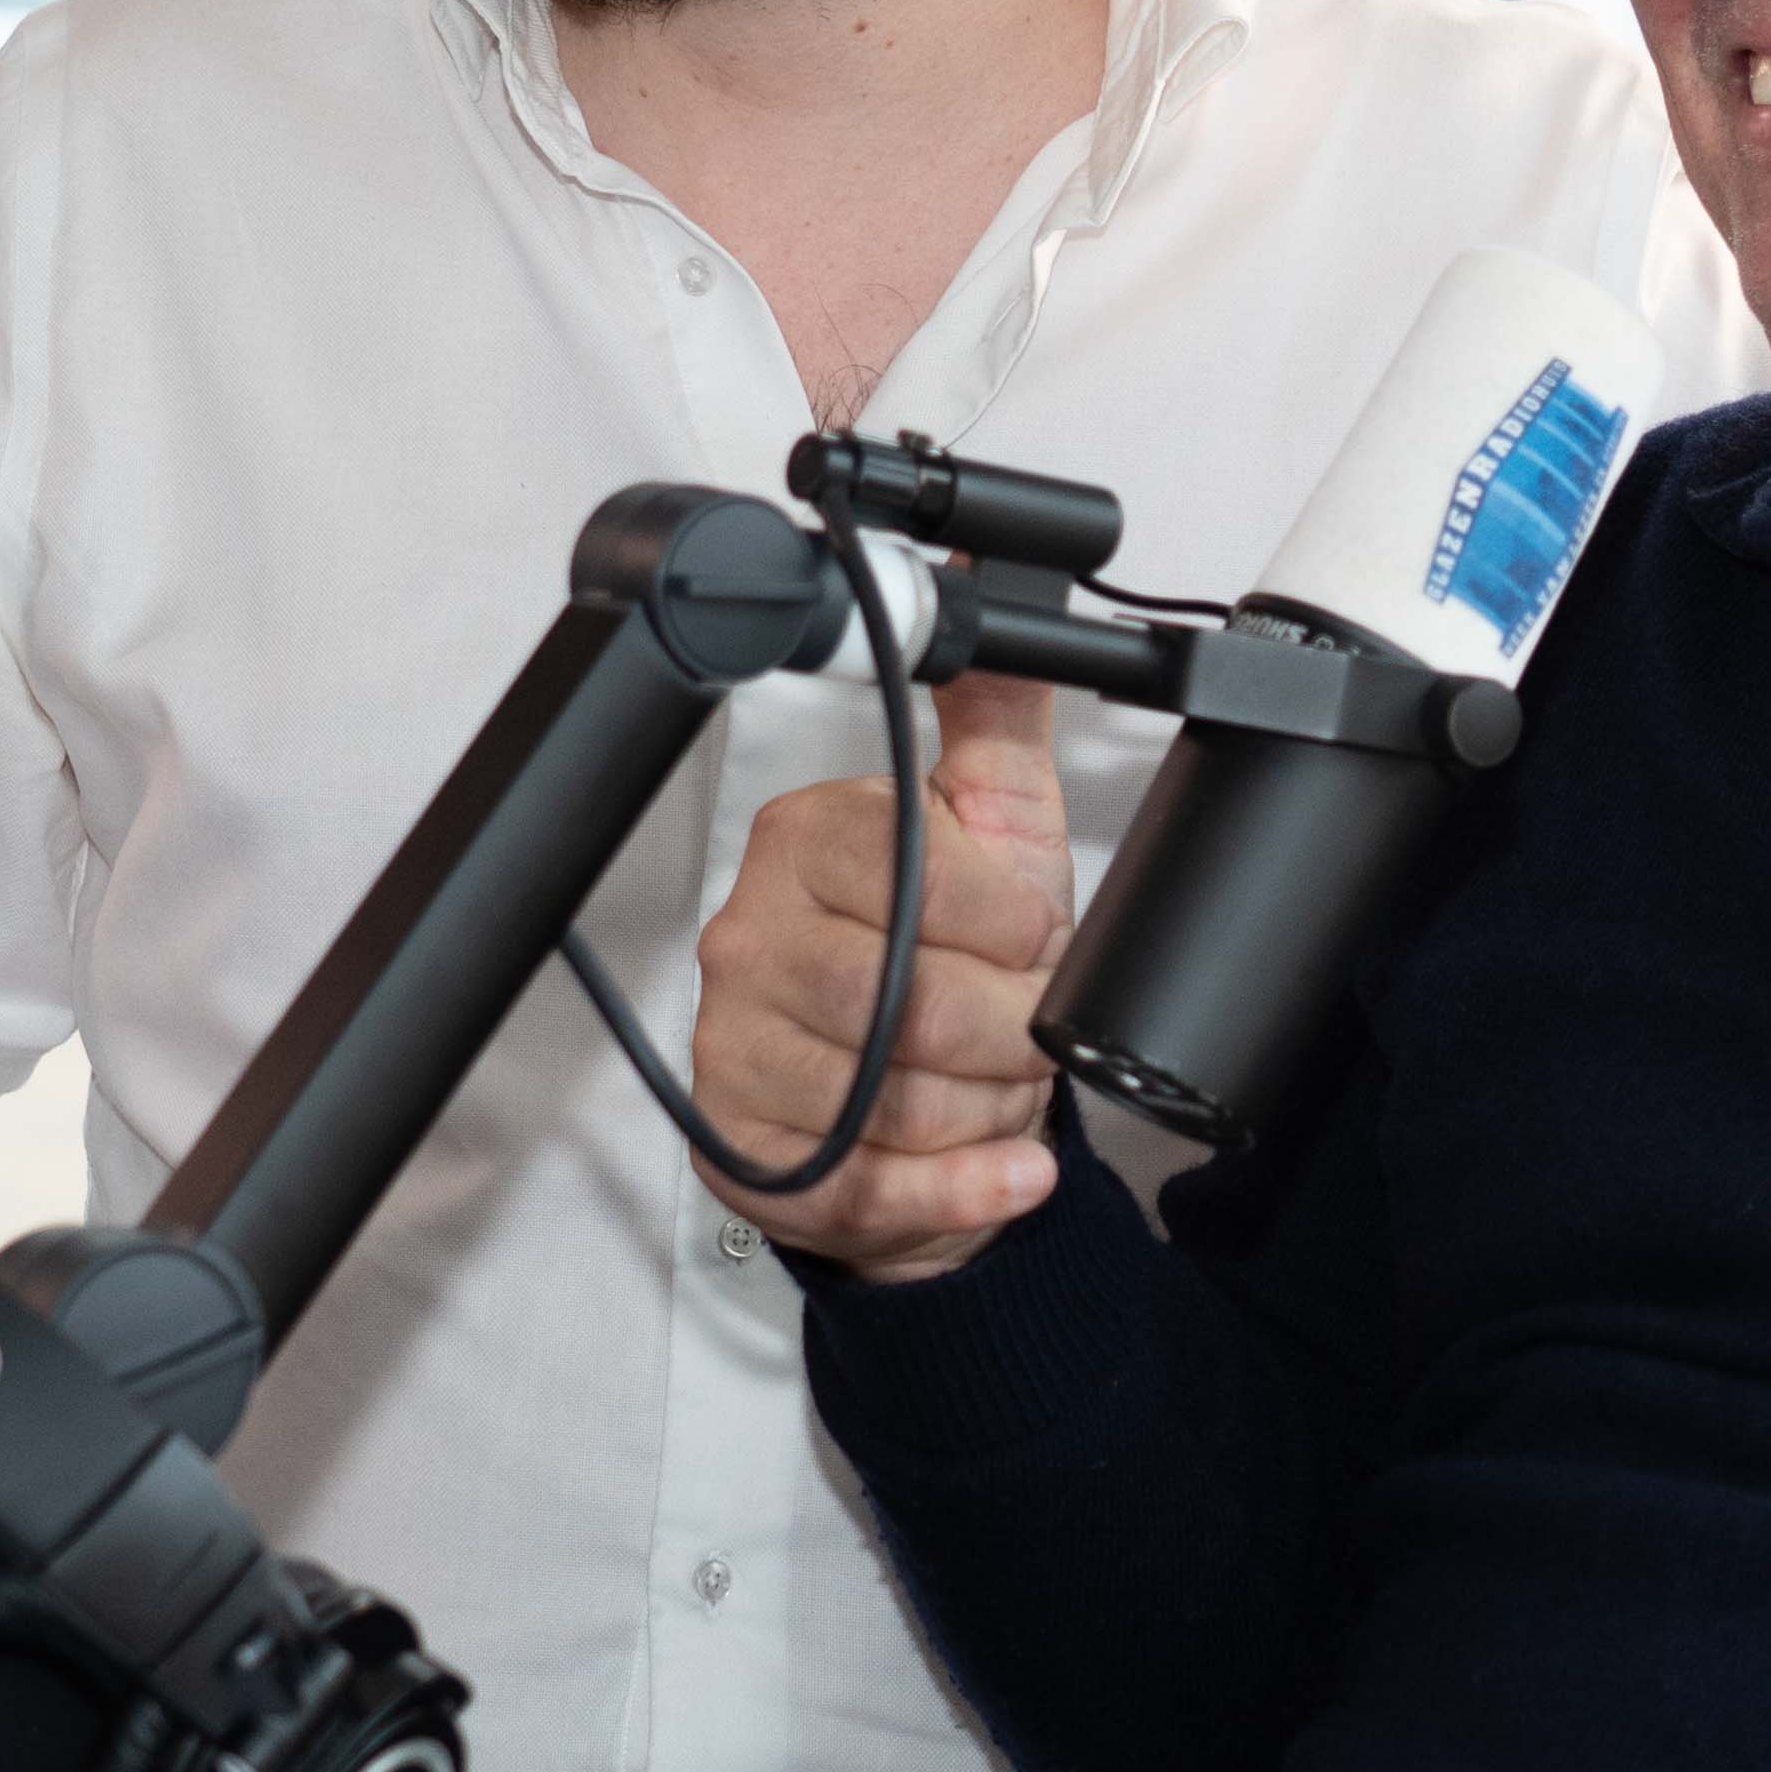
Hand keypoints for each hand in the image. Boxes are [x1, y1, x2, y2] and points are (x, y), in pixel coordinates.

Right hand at [686, 676, 1075, 1284]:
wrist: (936, 1106)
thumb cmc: (964, 963)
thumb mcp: (998, 824)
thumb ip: (998, 709)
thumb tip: (985, 580)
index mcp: (806, 841)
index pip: (908, 869)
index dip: (1005, 922)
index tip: (1036, 940)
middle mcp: (749, 938)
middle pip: (903, 999)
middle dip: (1006, 1031)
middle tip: (1025, 1029)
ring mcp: (734, 1050)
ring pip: (891, 1098)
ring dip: (989, 1110)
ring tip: (1003, 1091)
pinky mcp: (747, 1155)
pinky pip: (863, 1187)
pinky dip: (962, 1191)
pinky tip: (1008, 1170)